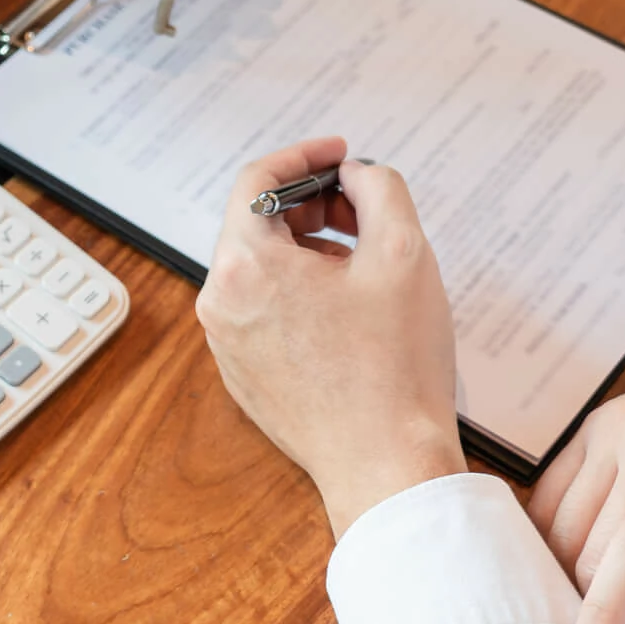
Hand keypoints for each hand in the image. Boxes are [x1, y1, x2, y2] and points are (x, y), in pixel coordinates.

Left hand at [195, 138, 464, 535]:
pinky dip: (298, 292)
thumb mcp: (404, 253)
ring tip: (363, 266)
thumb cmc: (394, 368)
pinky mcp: (243, 375)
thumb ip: (379, 188)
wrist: (387, 467)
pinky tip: (349, 310)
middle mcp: (221, 303)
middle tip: (363, 211)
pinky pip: (262, 311)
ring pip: (260, 269)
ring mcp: (227, 343)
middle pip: (255, 224)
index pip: (257, 180)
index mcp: (246, 266)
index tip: (341, 157)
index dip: (304, 156)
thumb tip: (356, 174)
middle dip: (311, 205)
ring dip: (308, 251)